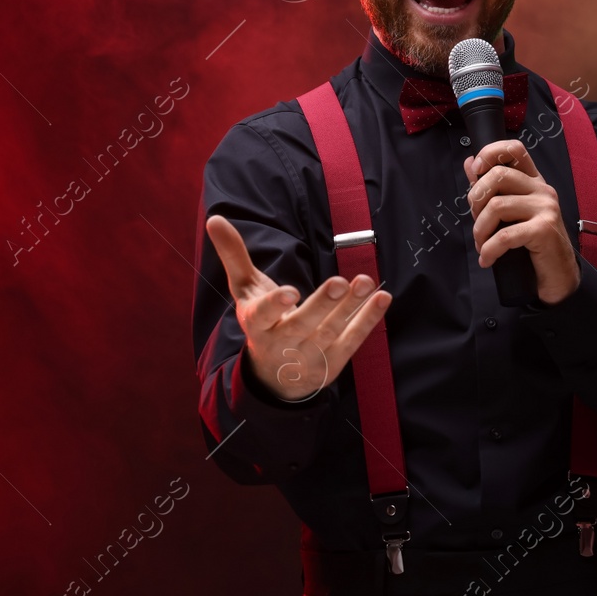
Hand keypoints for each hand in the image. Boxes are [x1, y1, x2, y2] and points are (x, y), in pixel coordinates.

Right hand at [205, 215, 391, 402]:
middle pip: (303, 324)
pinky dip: (368, 320)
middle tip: (339, 282)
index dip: (275, 305)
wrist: (274, 377)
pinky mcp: (332, 363)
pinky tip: (382, 298)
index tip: (289, 292)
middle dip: (322, 305)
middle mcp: (282, 342)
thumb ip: (234, 256)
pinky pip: (353, 341)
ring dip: (350, 308)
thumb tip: (215, 218)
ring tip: (365, 282)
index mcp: (256, 324)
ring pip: (331, 332)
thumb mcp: (245, 291)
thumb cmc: (261, 321)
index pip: (262, 316)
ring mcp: (309, 355)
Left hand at [463, 140, 580, 304]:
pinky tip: (487, 259)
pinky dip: (489, 250)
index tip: (474, 172)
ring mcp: (545, 208)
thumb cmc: (532, 244)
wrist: (557, 275)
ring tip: (482, 245)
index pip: (514, 149)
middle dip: (476, 200)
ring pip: (496, 206)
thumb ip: (491, 189)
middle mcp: (542, 190)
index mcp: (533, 182)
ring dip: (480, 230)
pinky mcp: (544, 229)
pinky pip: (504, 235)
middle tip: (478, 223)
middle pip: (498, 175)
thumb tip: (469, 163)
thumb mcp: (510, 213)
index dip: (489, 154)